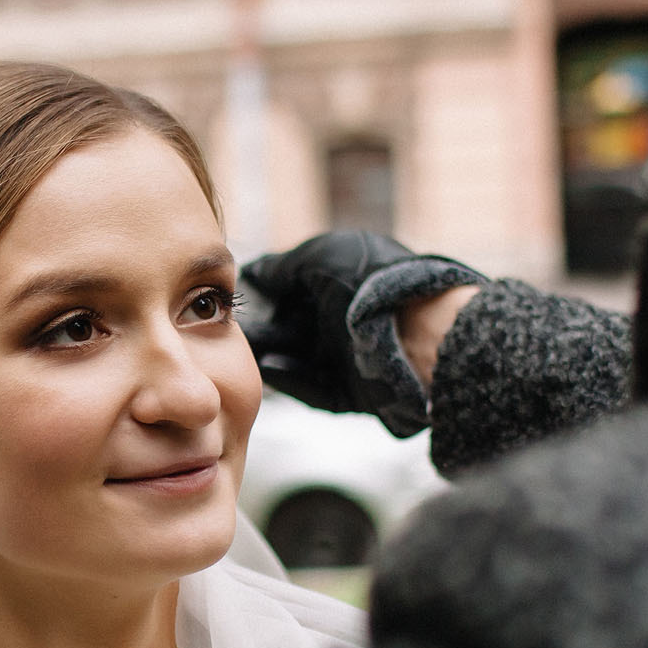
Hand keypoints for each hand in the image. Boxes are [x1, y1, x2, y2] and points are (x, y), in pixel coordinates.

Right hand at [240, 232, 481, 422]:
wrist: (417, 330)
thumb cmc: (370, 282)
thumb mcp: (320, 256)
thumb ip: (282, 266)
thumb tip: (254, 272)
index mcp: (344, 283)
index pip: (294, 291)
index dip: (266, 294)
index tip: (237, 298)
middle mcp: (346, 320)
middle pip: (291, 327)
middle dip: (262, 327)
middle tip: (230, 328)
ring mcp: (349, 357)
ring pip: (296, 359)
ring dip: (268, 352)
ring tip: (240, 348)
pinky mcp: (351, 390)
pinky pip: (311, 388)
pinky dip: (288, 378)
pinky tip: (267, 366)